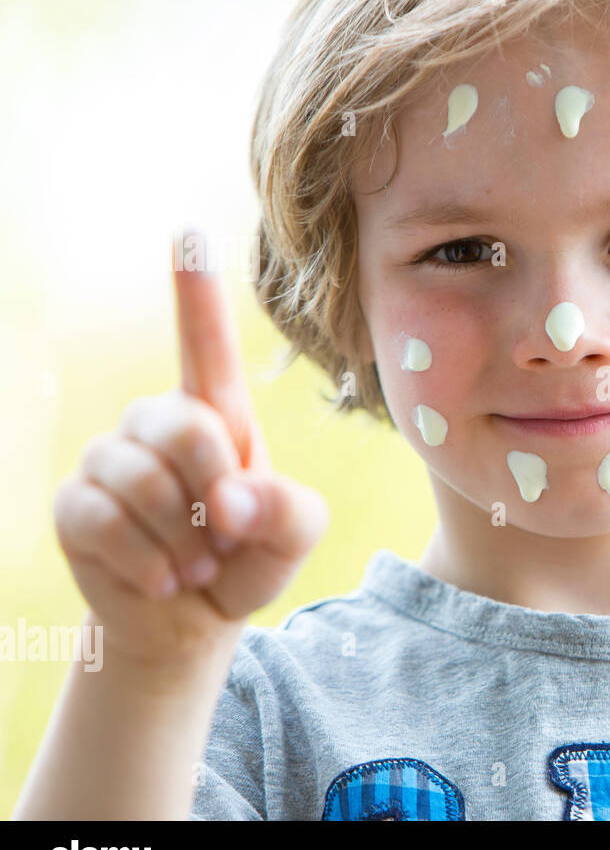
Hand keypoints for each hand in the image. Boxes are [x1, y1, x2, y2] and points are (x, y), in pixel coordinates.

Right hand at [52, 231, 328, 671]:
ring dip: (180, 539)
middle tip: (227, 537)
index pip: (203, 343)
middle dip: (214, 491)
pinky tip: (163, 579)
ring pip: (138, 479)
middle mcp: (157, 423)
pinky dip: (145, 561)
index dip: (193, 290)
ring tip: (198, 564)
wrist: (193, 617)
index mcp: (217, 414)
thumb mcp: (294, 536)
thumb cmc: (248, 559)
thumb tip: (231, 501)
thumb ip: (291, 513)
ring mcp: (109, 459)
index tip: (187, 232)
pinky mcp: (74, 505)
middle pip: (185, 428)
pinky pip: (101, 521)